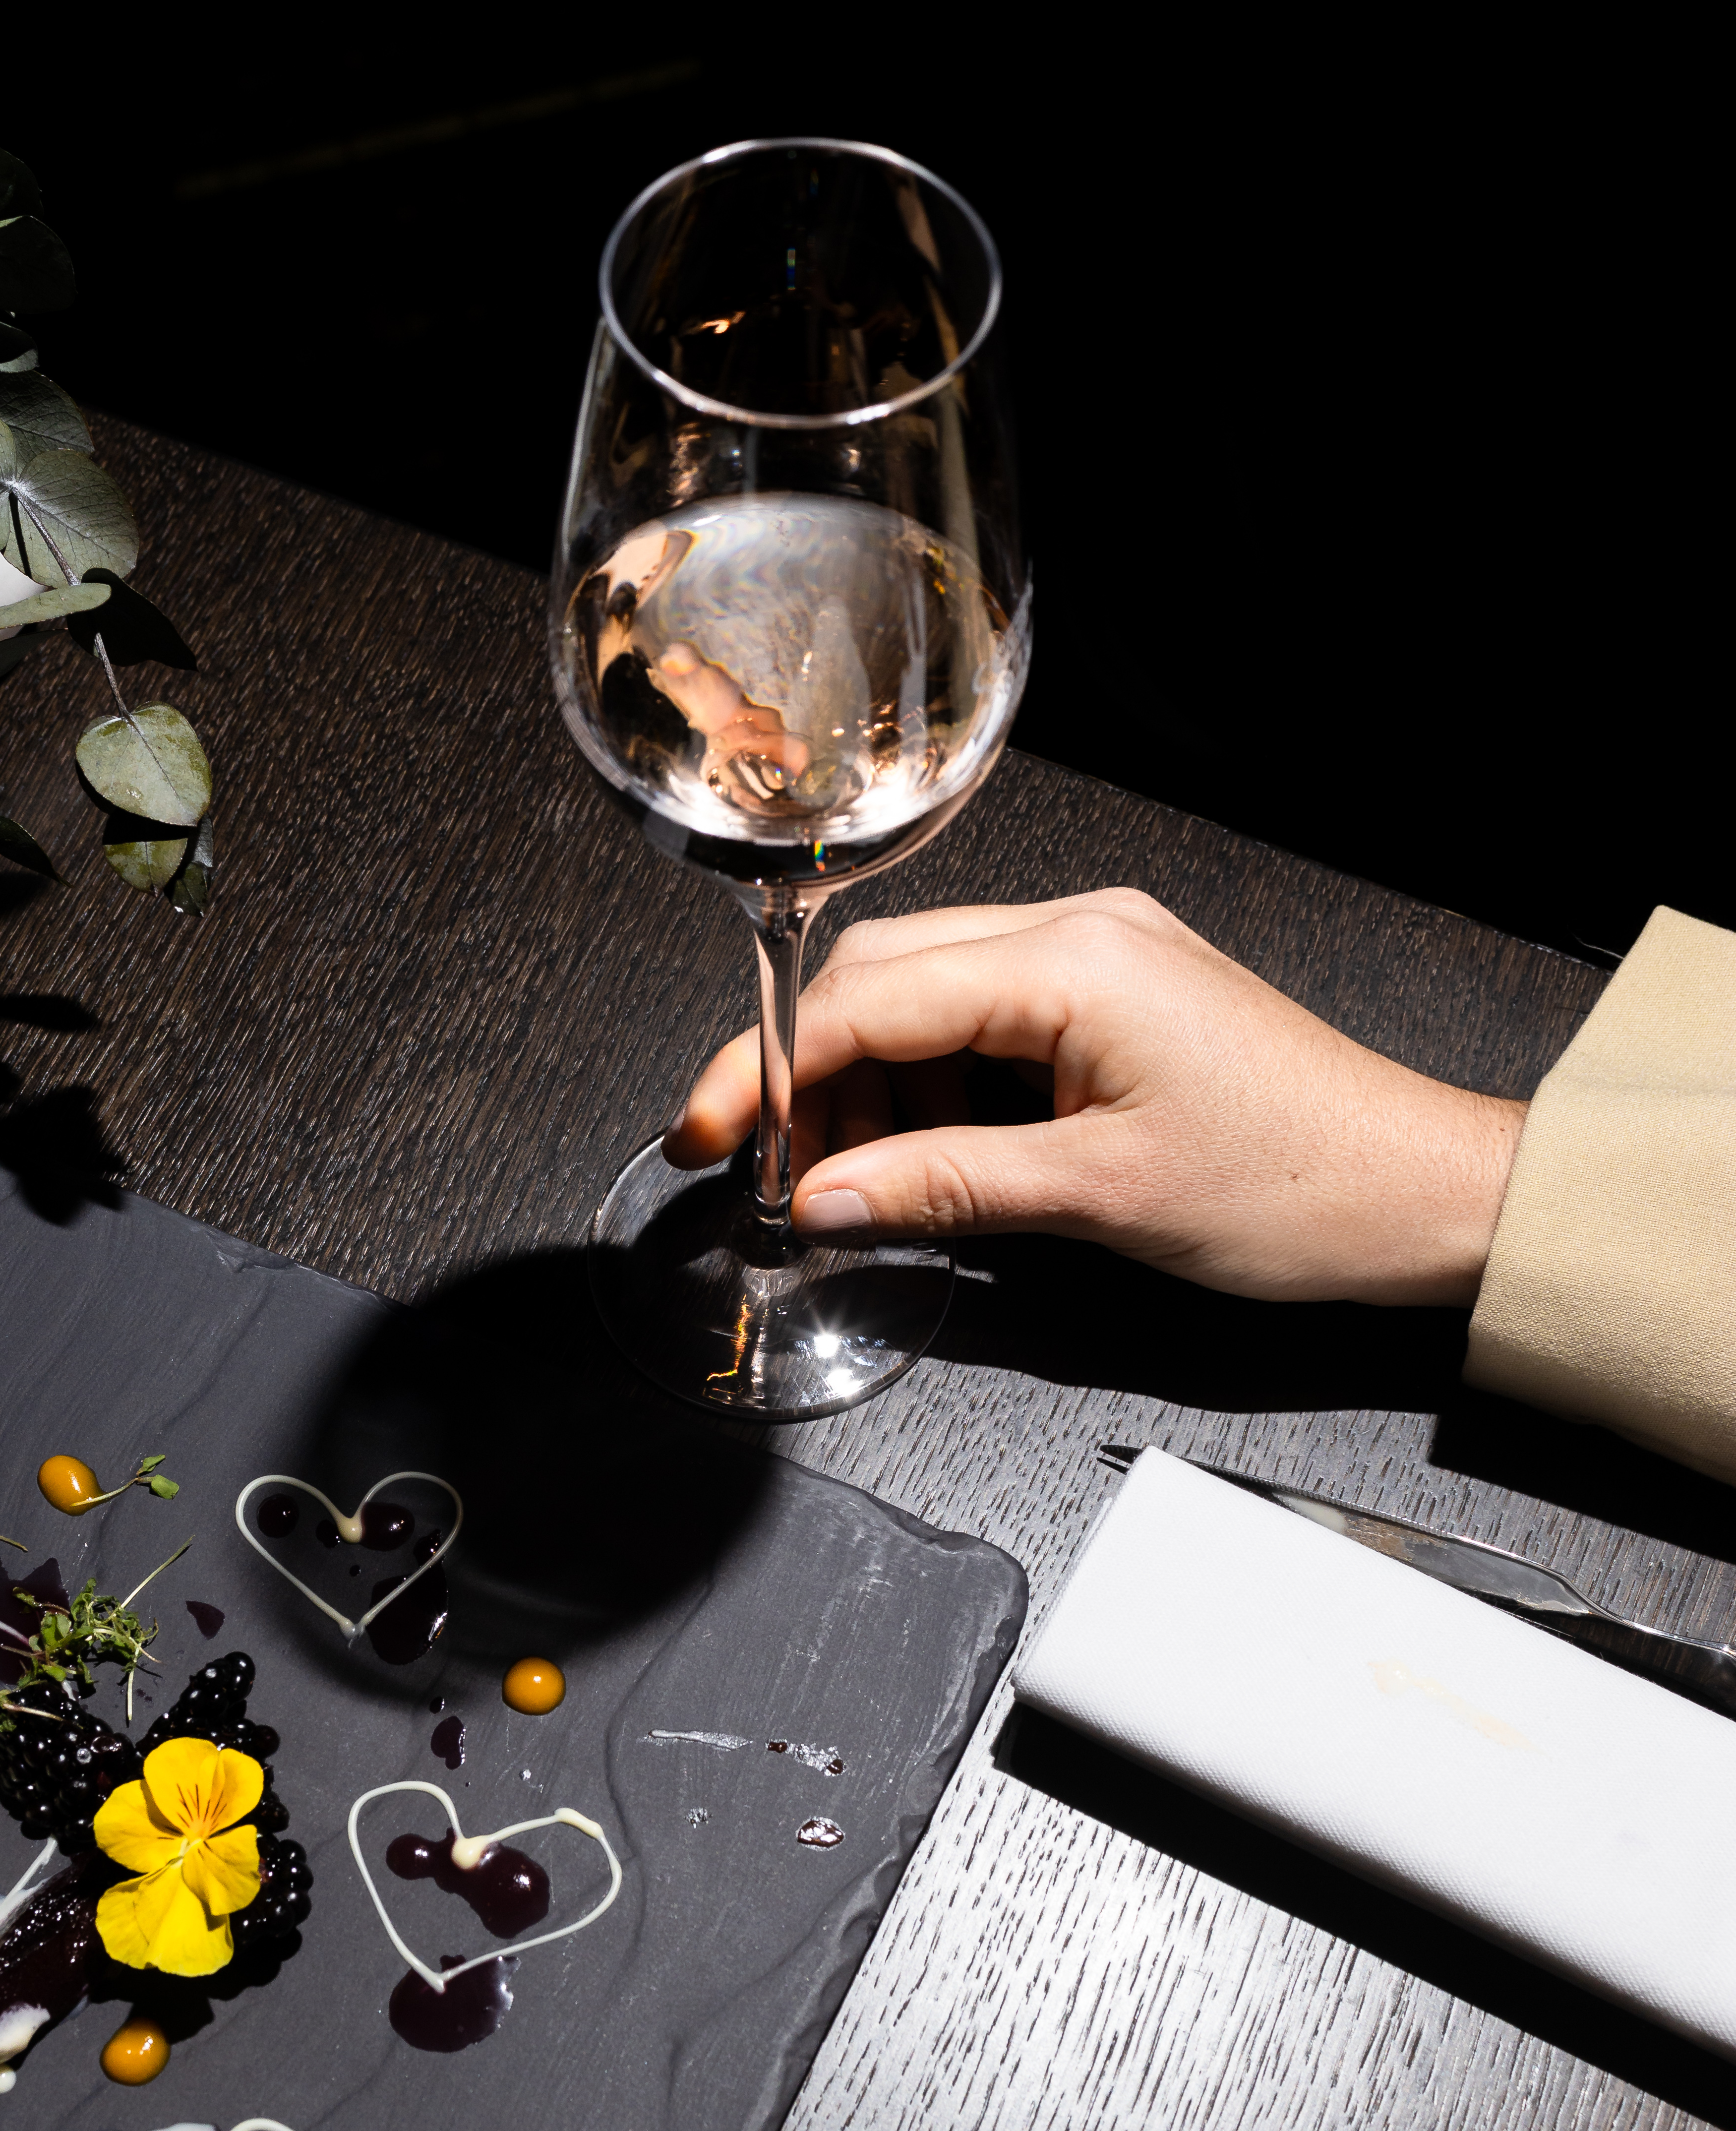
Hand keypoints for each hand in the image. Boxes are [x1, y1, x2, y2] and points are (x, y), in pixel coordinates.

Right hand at [663, 891, 1527, 1305]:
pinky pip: (983, 1022)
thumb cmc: (1295, 1189)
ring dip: (867, 1087)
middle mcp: (1082, 931)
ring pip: (925, 997)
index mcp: (1074, 959)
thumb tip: (818, 1197)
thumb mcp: (1096, 1199)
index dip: (767, 1070)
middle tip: (767, 1171)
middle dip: (806, 1074)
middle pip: (883, 976)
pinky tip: (923, 1156)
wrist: (1420, 1193)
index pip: (869, 997)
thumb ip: (942, 1188)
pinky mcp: (1115, 997)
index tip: (710, 1138)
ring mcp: (1101, 957)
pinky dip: (931, 1087)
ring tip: (852, 1181)